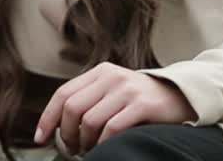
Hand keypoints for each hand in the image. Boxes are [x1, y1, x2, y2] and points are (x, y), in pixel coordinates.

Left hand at [35, 62, 196, 154]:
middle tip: (71, 148)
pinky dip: (104, 143)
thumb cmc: (141, 100)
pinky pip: (112, 129)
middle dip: (66, 133)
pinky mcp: (143, 105)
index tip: (40, 137)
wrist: (182, 96)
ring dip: (85, 141)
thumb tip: (58, 125)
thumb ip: (90, 99)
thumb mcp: (113, 91)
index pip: (63, 94)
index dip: (48, 117)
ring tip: (89, 149)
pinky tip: (105, 148)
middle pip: (72, 107)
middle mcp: (110, 77)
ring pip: (90, 120)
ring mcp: (127, 89)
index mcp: (99, 72)